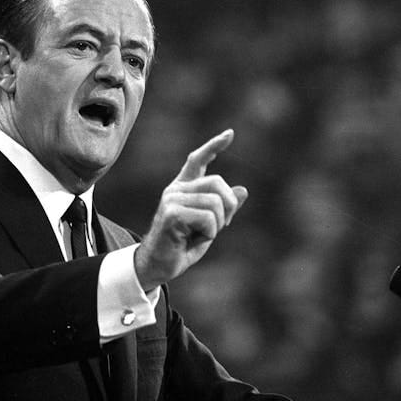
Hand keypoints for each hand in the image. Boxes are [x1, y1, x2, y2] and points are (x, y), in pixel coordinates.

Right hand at [134, 129, 247, 290]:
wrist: (157, 266)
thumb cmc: (181, 246)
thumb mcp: (209, 226)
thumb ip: (224, 209)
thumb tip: (243, 190)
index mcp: (183, 189)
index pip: (197, 160)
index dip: (214, 146)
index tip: (230, 134)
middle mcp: (176, 189)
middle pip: (217, 183)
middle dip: (228, 207)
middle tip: (221, 227)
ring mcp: (172, 199)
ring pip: (215, 202)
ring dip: (218, 225)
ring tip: (202, 235)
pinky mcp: (171, 213)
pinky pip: (208, 218)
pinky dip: (209, 233)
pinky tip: (192, 240)